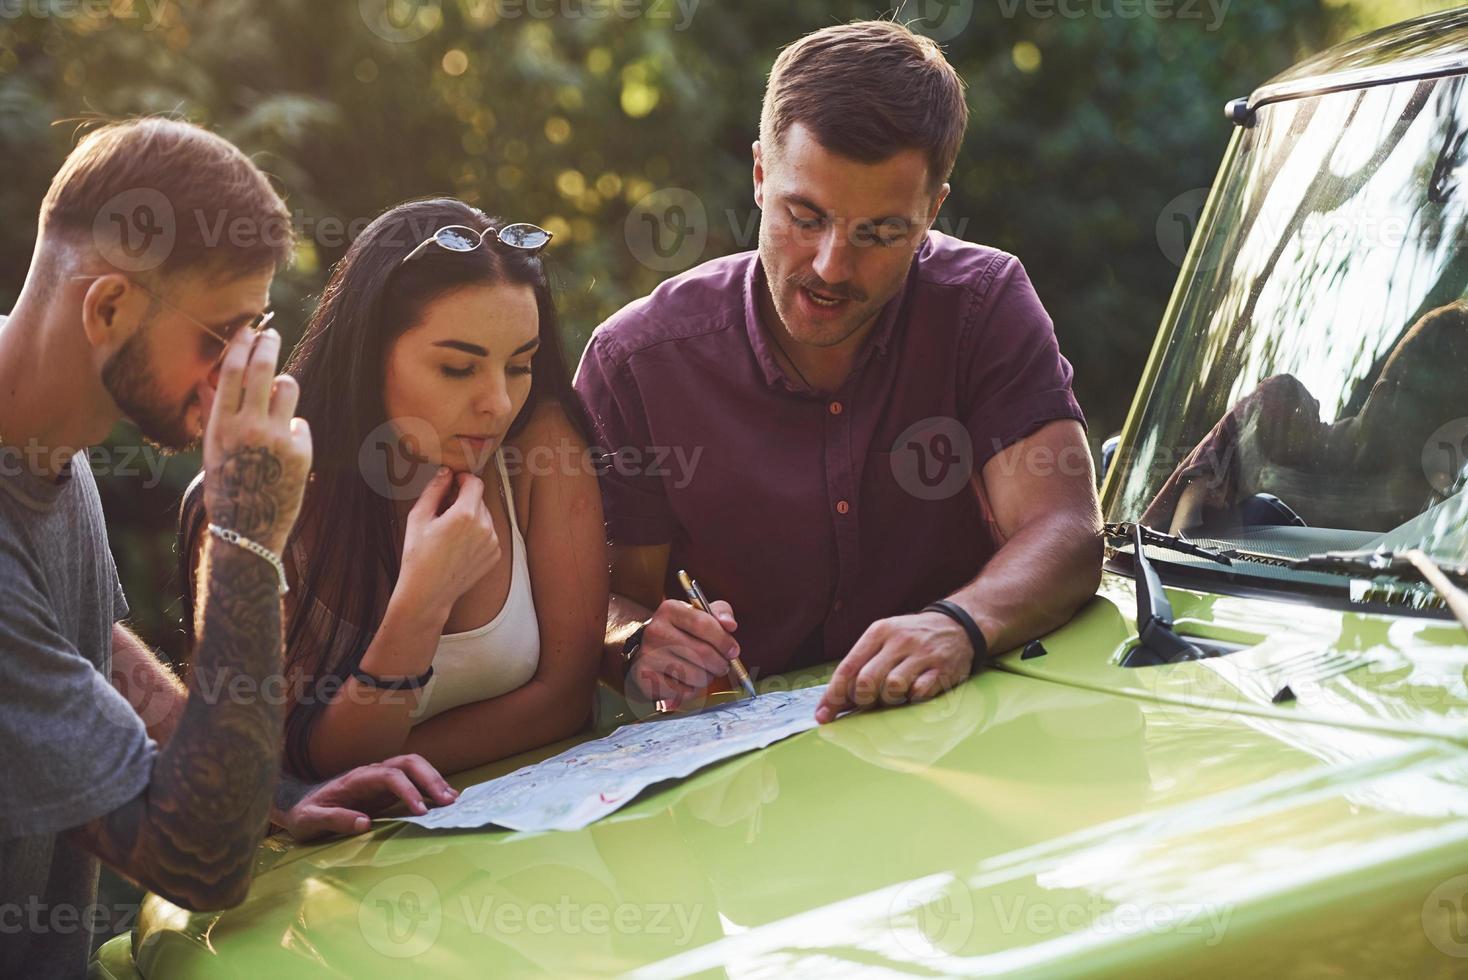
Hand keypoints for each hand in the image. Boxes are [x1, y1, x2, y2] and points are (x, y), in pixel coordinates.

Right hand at [202, 327, 311, 555]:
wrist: (248, 532)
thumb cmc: (226, 487)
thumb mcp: (211, 450)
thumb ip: (213, 412)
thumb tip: (208, 378)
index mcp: (221, 425)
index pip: (231, 371)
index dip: (241, 344)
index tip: (248, 330)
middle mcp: (249, 427)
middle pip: (263, 368)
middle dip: (268, 343)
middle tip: (272, 333)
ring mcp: (278, 438)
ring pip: (289, 387)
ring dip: (283, 386)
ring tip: (276, 400)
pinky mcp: (302, 451)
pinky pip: (300, 423)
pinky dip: (293, 430)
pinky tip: (283, 451)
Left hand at [277, 755, 458, 841]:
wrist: (299, 807)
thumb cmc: (304, 814)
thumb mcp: (310, 821)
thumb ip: (335, 820)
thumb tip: (365, 823)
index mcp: (356, 779)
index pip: (389, 776)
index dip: (408, 790)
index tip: (421, 811)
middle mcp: (372, 772)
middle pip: (408, 763)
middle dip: (430, 779)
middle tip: (448, 801)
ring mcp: (381, 778)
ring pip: (414, 766)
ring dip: (434, 779)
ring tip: (451, 799)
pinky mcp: (386, 788)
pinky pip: (413, 779)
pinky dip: (430, 786)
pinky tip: (442, 800)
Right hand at [397, 467, 501, 619]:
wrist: (428, 592)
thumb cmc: (418, 557)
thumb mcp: (418, 518)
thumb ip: (434, 490)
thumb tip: (446, 473)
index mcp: (465, 515)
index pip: (475, 483)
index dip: (463, 480)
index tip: (453, 483)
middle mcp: (484, 528)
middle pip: (479, 500)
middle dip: (463, 500)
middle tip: (444, 512)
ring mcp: (492, 543)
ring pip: (485, 516)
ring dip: (471, 517)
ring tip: (449, 533)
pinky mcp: (495, 555)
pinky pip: (489, 533)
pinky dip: (477, 534)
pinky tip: (458, 545)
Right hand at [628, 598, 739, 707]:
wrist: (648, 649)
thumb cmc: (681, 632)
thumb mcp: (700, 614)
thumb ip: (720, 613)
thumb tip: (730, 624)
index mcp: (670, 610)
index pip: (703, 624)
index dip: (724, 641)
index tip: (733, 651)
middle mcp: (656, 631)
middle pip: (702, 653)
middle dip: (720, 664)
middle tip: (722, 666)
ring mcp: (648, 655)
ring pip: (695, 675)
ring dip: (707, 678)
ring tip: (704, 672)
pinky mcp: (646, 678)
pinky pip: (682, 691)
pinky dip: (692, 690)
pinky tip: (687, 681)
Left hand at [814, 611, 976, 723]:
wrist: (958, 625)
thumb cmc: (912, 639)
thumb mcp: (884, 640)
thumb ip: (861, 666)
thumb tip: (835, 702)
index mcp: (879, 632)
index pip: (848, 667)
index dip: (833, 696)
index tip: (823, 716)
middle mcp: (900, 641)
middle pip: (867, 681)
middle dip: (862, 701)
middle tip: (867, 705)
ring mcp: (923, 655)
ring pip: (892, 688)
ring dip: (889, 701)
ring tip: (894, 697)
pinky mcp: (943, 669)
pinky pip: (920, 693)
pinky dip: (913, 699)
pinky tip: (915, 693)